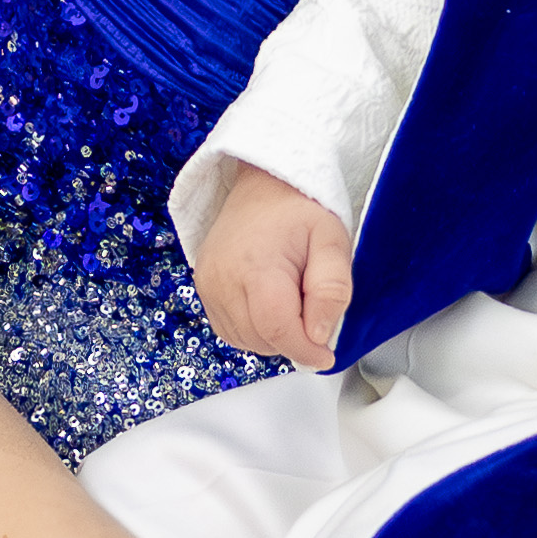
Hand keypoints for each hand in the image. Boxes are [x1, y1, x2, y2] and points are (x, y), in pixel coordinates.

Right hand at [194, 165, 354, 364]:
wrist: (263, 183)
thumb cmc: (299, 210)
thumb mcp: (333, 241)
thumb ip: (332, 290)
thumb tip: (319, 337)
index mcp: (257, 266)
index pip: (278, 331)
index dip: (306, 350)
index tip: (325, 353)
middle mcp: (223, 279)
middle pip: (261, 340)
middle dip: (292, 339)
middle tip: (309, 307)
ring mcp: (208, 285)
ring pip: (244, 340)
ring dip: (272, 337)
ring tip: (289, 299)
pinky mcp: (203, 288)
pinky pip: (230, 330)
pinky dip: (253, 330)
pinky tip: (269, 305)